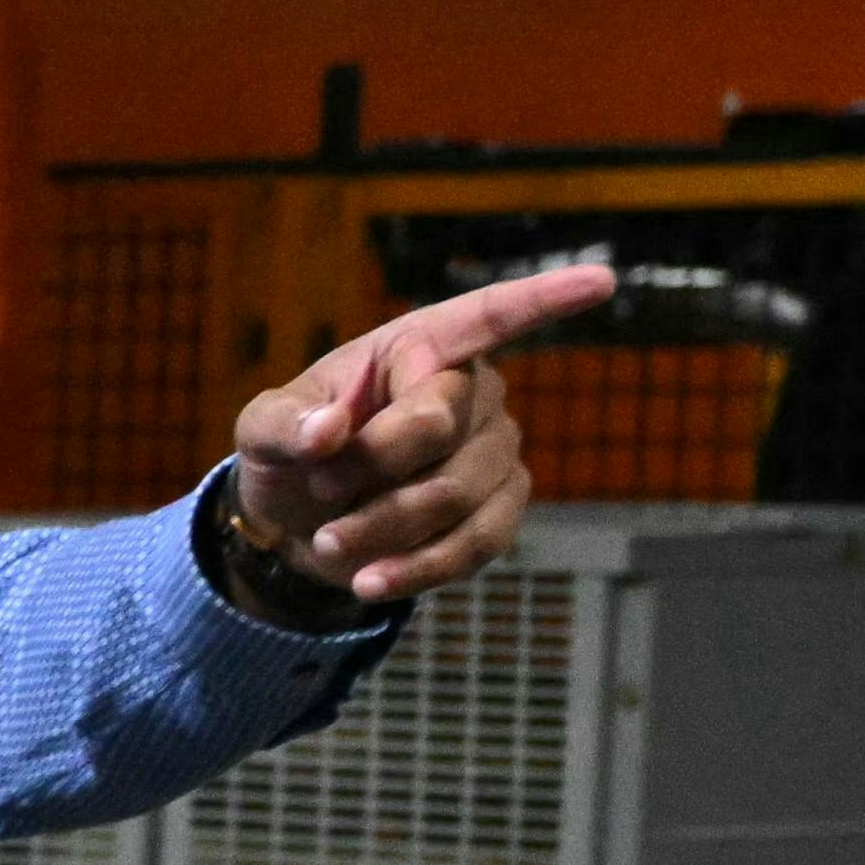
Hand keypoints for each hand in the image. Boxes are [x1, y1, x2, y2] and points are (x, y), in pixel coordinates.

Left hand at [223, 263, 609, 607]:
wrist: (301, 521)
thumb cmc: (294, 450)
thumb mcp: (263, 429)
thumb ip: (282, 424)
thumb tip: (326, 431)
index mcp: (420, 346)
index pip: (487, 316)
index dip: (543, 300)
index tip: (601, 282)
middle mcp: (472, 390)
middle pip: (438, 426)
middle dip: (369, 468)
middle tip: (320, 489)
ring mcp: (495, 449)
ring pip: (453, 494)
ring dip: (381, 527)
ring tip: (328, 542)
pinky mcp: (500, 509)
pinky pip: (476, 544)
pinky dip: (416, 568)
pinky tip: (370, 582)